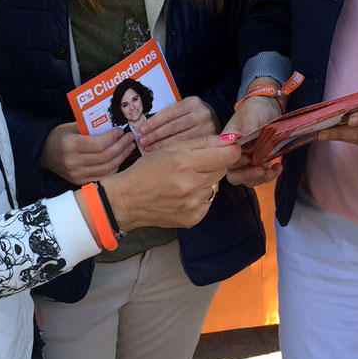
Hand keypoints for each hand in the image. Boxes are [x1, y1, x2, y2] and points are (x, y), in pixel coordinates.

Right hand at [39, 122, 135, 183]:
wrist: (43, 153)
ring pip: (106, 168)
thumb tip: (113, 125)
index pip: (99, 144)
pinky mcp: (79, 181)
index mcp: (70, 145)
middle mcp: (73, 162)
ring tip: (129, 148)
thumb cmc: (59, 136)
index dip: (113, 138)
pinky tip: (120, 159)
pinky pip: (102, 176)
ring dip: (121, 158)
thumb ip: (90, 127)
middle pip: (105, 157)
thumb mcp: (71, 127)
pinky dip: (114, 168)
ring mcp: (76, 175)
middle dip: (121, 147)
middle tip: (130, 138)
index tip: (121, 131)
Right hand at [103, 137, 244, 230]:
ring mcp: (194, 205)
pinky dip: (200, 195)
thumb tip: (230, 139)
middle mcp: (192, 186)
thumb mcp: (170, 149)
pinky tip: (182, 194)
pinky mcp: (194, 218)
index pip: (228, 155)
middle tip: (194, 163)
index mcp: (185, 163)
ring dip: (205, 180)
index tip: (225, 147)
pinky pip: (208, 200)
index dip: (230, 149)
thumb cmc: (146, 170)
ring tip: (184, 180)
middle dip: (214, 163)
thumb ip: (202, 143)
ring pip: (215, 185)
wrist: (127, 201)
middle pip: (223, 169)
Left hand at [136, 96, 217, 150]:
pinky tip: (162, 153)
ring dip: (161, 144)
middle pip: (174, 126)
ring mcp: (207, 129)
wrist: (217, 117)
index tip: (141, 129)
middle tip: (142, 141)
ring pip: (180, 138)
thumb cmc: (193, 114)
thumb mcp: (183, 108)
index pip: (170, 113)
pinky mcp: (210, 140)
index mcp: (192, 103)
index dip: (154, 122)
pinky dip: (172, 150)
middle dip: (155, 135)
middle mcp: (201, 114)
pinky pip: (187, 147)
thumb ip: (169, 116)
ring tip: (148, 148)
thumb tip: (145, 128)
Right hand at [221, 95, 283, 187]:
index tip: (251, 160)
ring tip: (273, 170)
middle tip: (263, 170)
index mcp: (228, 144)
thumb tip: (242, 147)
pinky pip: (261, 174)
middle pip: (236, 176)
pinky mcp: (259, 159)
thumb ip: (247, 132)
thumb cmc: (254, 107)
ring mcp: (248, 158)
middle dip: (249, 177)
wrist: (268, 103)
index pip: (227, 164)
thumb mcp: (250, 117)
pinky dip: (270, 175)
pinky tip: (278, 166)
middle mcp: (235, 154)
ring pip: (249, 178)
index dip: (238, 167)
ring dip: (261, 178)